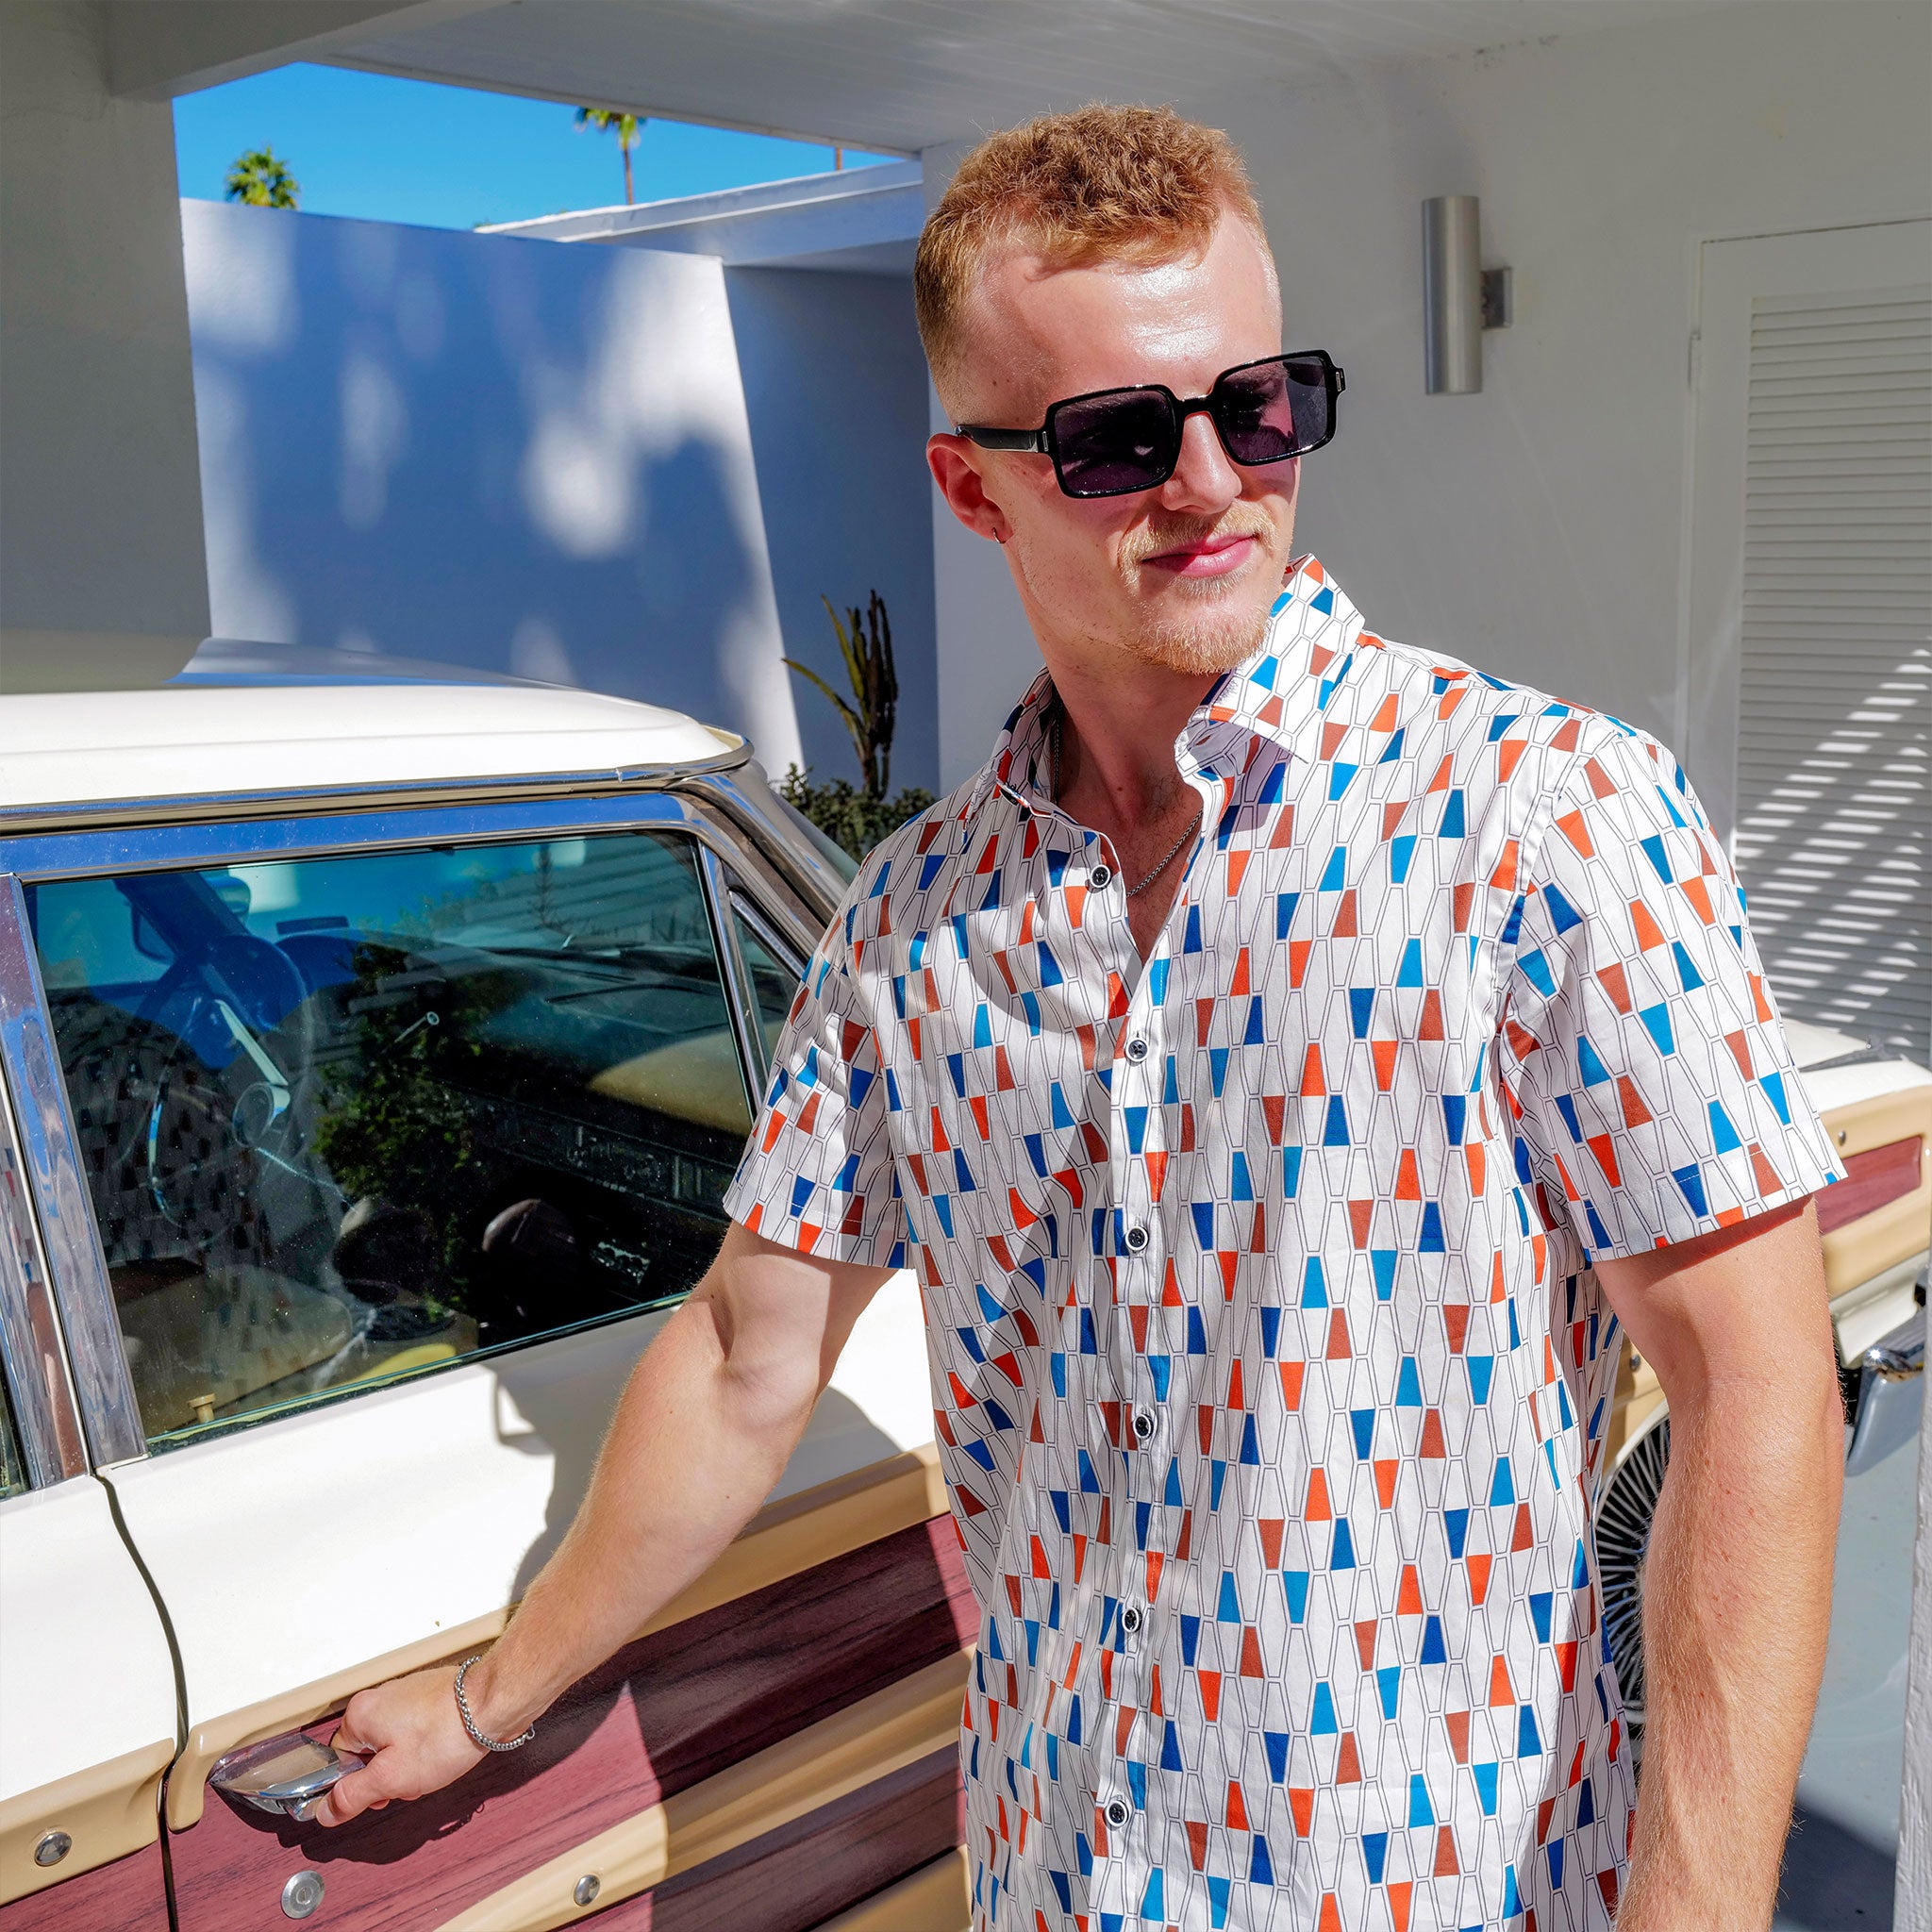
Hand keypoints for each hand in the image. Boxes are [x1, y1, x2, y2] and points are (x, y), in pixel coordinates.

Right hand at [313, 1665, 487, 1826]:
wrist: (494, 1704)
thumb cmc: (447, 1734)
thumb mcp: (391, 1779)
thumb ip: (353, 1796)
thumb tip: (325, 1811)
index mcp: (361, 1713)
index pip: (339, 1760)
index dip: (359, 1785)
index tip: (380, 1793)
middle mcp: (381, 1697)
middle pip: (369, 1754)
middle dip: (390, 1776)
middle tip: (411, 1779)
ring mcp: (407, 1695)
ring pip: (395, 1746)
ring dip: (410, 1765)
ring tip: (433, 1764)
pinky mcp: (430, 1697)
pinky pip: (417, 1732)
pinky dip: (427, 1748)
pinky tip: (445, 1753)